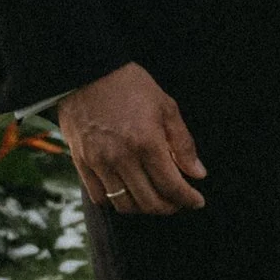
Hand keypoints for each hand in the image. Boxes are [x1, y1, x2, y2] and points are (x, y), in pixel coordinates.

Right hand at [59, 63, 204, 216]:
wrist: (86, 71)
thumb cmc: (130, 85)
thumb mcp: (165, 106)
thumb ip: (183, 143)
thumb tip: (197, 174)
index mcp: (146, 143)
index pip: (171, 186)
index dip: (188, 199)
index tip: (197, 201)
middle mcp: (122, 158)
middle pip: (150, 202)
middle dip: (169, 207)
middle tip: (178, 201)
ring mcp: (99, 163)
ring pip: (125, 205)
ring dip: (144, 208)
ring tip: (154, 198)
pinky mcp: (81, 163)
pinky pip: (100, 197)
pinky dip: (116, 202)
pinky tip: (128, 192)